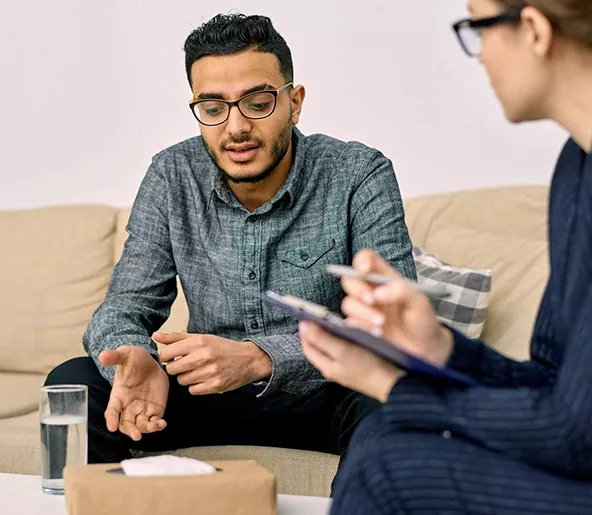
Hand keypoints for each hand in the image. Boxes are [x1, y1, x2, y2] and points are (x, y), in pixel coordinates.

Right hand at [98, 346, 168, 440]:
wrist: (151, 362)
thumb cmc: (134, 360)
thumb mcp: (125, 354)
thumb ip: (114, 356)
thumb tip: (102, 355)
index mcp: (118, 395)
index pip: (112, 410)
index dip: (111, 419)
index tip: (111, 426)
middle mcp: (128, 406)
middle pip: (126, 424)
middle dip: (130, 431)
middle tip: (136, 436)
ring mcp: (142, 409)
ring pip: (141, 425)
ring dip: (147, 429)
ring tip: (156, 426)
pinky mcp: (155, 409)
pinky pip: (154, 421)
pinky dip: (158, 425)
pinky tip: (162, 423)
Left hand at [154, 332, 272, 394]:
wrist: (248, 359)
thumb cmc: (221, 348)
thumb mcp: (201, 338)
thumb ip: (176, 337)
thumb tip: (155, 335)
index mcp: (198, 342)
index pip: (166, 353)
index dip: (167, 357)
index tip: (174, 357)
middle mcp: (203, 356)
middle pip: (171, 369)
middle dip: (176, 368)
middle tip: (187, 365)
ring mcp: (210, 372)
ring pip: (182, 381)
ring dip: (187, 377)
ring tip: (199, 371)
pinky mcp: (215, 386)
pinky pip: (193, 390)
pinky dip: (196, 386)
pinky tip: (205, 379)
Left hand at [299, 321, 403, 402]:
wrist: (393, 383)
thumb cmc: (368, 368)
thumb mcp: (342, 351)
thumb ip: (321, 339)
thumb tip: (304, 326)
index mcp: (325, 366)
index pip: (307, 346)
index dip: (306, 330)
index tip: (306, 314)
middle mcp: (332, 368)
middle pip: (318, 346)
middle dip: (317, 331)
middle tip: (321, 315)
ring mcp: (344, 367)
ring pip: (331, 346)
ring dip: (331, 333)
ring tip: (334, 321)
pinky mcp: (356, 365)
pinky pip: (344, 348)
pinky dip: (343, 339)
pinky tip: (350, 332)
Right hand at [341, 249, 453, 366]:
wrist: (424, 349)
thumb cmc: (422, 321)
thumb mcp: (420, 303)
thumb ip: (402, 291)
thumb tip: (379, 293)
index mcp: (385, 278)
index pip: (367, 259)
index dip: (362, 261)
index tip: (364, 271)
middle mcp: (371, 291)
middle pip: (350, 280)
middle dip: (358, 290)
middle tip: (372, 301)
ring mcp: (364, 310)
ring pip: (348, 303)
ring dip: (362, 312)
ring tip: (381, 324)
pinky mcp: (360, 327)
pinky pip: (350, 323)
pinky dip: (361, 327)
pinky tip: (377, 333)